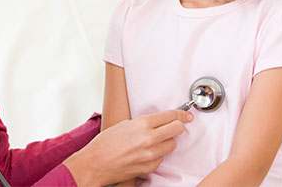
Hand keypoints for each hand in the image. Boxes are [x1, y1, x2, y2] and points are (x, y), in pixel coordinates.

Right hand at [63, 109, 192, 186]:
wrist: (95, 163)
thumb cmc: (105, 143)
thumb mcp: (124, 124)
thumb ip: (144, 123)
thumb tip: (159, 122)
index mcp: (142, 123)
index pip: (170, 116)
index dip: (181, 115)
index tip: (186, 115)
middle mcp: (149, 138)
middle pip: (177, 129)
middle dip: (177, 127)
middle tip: (174, 126)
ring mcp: (150, 154)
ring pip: (172, 145)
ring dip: (167, 142)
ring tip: (154, 141)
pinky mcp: (150, 167)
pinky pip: (162, 158)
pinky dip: (158, 155)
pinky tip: (146, 152)